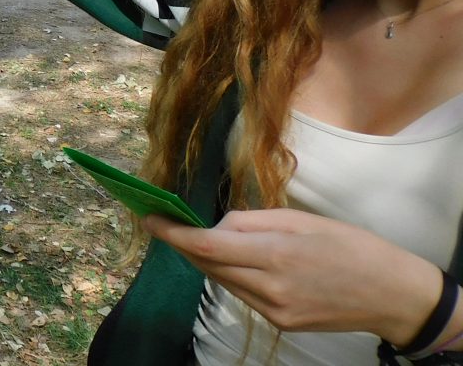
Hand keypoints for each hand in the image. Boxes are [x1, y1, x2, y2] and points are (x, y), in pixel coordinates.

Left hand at [143, 209, 444, 343]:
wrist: (392, 295)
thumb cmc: (351, 246)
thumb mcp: (301, 220)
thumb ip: (252, 222)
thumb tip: (216, 227)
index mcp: (275, 254)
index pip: (207, 246)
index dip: (172, 234)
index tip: (148, 218)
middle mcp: (270, 287)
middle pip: (208, 265)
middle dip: (185, 244)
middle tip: (168, 222)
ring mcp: (275, 310)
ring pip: (222, 281)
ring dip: (207, 260)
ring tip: (201, 238)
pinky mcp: (281, 323)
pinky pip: (242, 294)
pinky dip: (232, 275)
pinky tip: (237, 261)